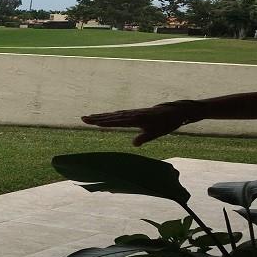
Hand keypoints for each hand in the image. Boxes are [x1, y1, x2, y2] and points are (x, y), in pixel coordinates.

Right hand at [82, 101, 198, 145]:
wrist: (173, 112)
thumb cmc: (166, 124)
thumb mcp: (156, 133)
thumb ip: (144, 138)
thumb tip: (134, 144)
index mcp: (135, 119)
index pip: (115, 121)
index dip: (102, 122)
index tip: (91, 121)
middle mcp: (131, 114)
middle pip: (110, 117)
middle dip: (96, 118)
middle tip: (83, 118)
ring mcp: (131, 113)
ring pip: (113, 115)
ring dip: (100, 116)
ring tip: (88, 117)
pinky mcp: (133, 113)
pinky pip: (118, 114)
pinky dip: (109, 115)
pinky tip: (103, 117)